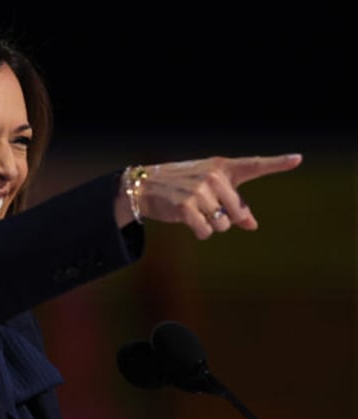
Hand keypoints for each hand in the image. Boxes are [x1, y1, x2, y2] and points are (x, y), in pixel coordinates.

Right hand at [118, 154, 302, 239]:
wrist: (146, 187)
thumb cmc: (182, 186)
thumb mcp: (209, 189)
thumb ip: (233, 204)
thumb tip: (252, 225)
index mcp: (222, 167)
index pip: (254, 165)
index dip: (277, 163)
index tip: (298, 159)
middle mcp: (213, 176)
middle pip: (237, 212)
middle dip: (226, 218)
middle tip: (206, 209)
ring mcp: (199, 191)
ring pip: (222, 225)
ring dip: (210, 226)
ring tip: (194, 212)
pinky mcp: (186, 207)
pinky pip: (205, 231)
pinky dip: (199, 232)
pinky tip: (188, 221)